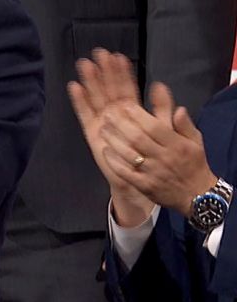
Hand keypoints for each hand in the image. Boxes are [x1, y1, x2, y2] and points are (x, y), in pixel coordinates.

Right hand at [68, 49, 154, 224]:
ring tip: (85, 64)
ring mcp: (102, 122)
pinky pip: (85, 114)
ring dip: (90, 81)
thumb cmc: (154, 156)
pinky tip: (74, 87)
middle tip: (99, 53)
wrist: (142, 180)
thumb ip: (162, 109)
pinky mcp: (92, 132)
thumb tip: (159, 85)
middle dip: (104, 71)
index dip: (122, 73)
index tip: (118, 56)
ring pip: (96, 97)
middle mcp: (115, 113)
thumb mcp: (165, 130)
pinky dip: (80, 101)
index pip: (126, 87)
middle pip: (108, 88)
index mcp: (132, 111)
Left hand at [99, 83, 217, 217]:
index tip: (125, 105)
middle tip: (108, 114)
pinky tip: (105, 151)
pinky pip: (126, 173)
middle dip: (121, 125)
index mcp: (177, 145)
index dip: (138, 115)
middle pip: (138, 139)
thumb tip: (178, 107)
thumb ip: (184, 124)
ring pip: (129, 155)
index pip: (155, 127)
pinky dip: (114, 161)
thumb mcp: (195, 141)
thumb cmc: (193, 163)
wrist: (198, 196)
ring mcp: (153, 173)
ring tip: (103, 128)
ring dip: (114, 140)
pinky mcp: (144, 186)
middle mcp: (164, 158)